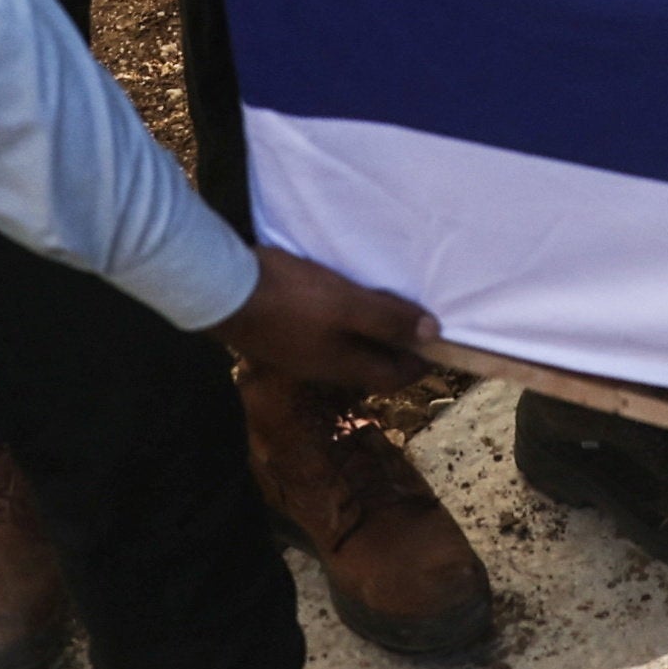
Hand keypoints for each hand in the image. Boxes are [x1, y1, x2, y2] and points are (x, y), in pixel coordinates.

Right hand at [215, 244, 433, 396]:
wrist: (225, 291)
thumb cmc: (292, 299)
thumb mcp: (347, 305)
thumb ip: (387, 319)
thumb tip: (433, 333)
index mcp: (344, 365)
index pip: (394, 377)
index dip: (421, 362)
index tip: (442, 340)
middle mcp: (325, 366)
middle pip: (373, 363)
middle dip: (399, 346)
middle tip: (421, 315)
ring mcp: (303, 351)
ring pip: (350, 347)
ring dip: (373, 330)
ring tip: (390, 299)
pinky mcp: (287, 332)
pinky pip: (329, 331)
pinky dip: (348, 318)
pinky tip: (349, 293)